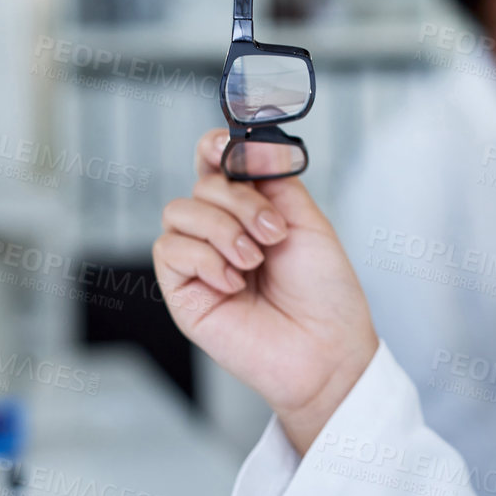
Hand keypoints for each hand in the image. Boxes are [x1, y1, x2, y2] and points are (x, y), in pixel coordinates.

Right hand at [153, 129, 377, 455]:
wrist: (326, 349)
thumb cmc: (323, 294)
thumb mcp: (307, 221)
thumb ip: (273, 180)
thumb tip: (247, 147)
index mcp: (250, 210)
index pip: (215, 164)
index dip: (215, 147)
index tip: (232, 149)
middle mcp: (219, 231)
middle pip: (202, 184)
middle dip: (240, 202)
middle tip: (273, 234)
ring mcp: (199, 261)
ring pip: (179, 211)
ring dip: (223, 230)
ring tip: (254, 261)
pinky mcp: (182, 291)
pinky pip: (169, 250)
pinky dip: (206, 259)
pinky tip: (234, 283)